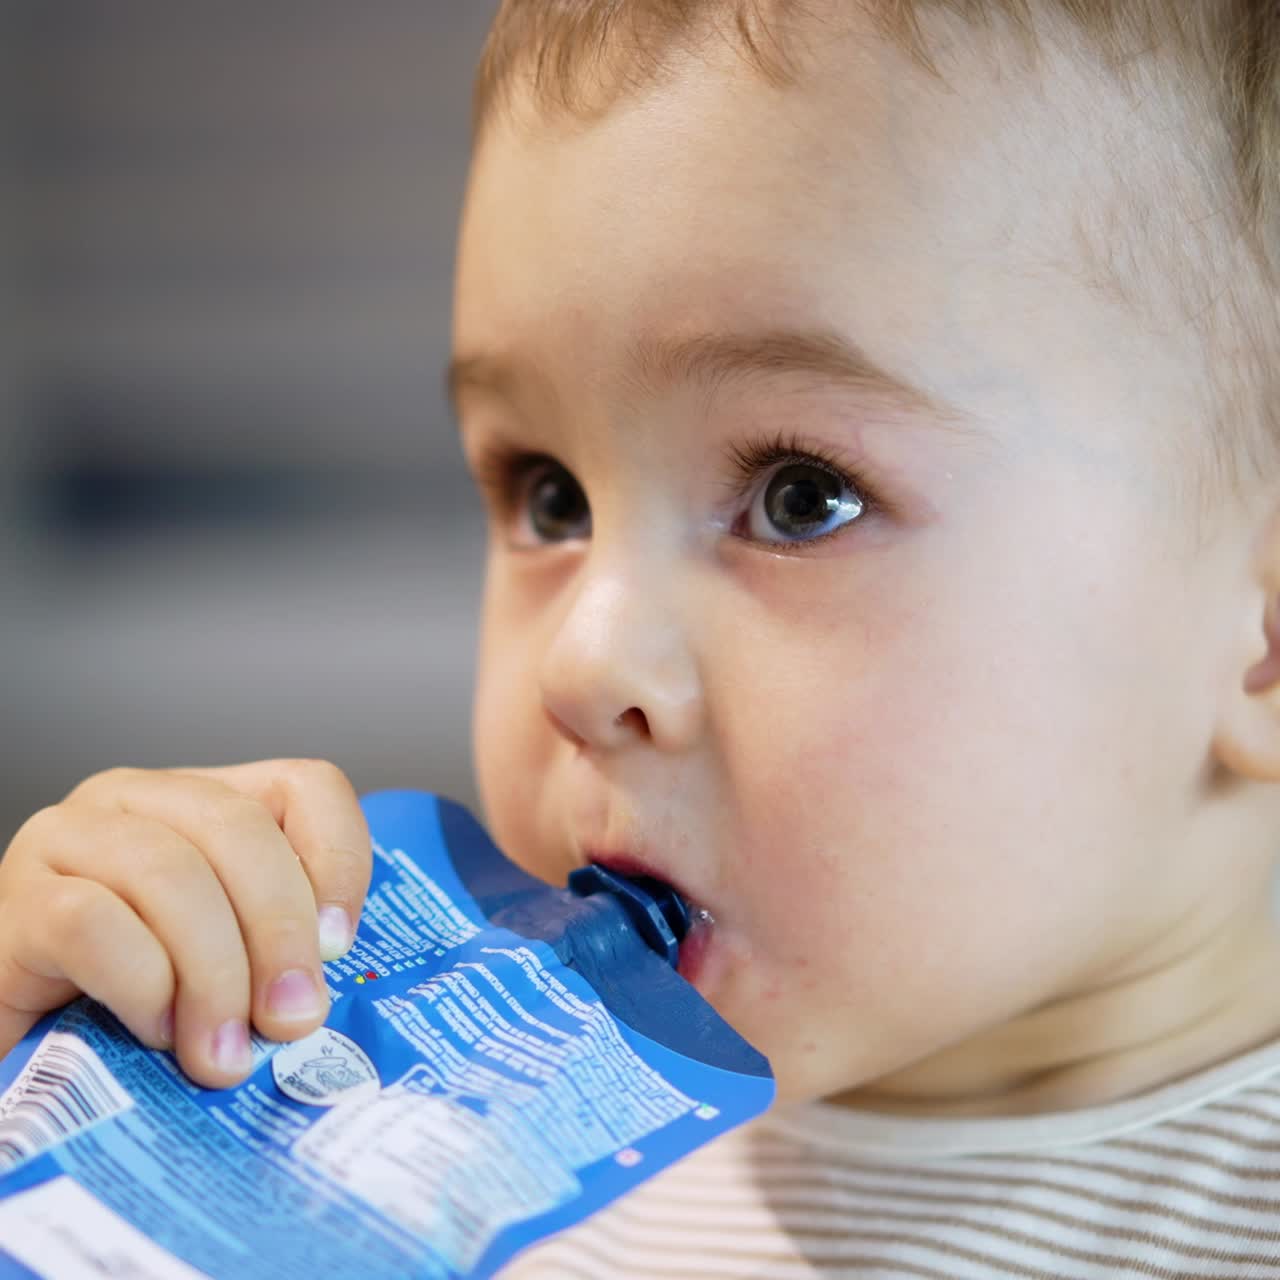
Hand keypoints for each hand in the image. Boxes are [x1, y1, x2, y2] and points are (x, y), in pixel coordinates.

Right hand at [0, 759, 371, 1087]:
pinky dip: (141, 984)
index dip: (338, 859)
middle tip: (292, 1020)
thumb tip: (318, 995)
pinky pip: (92, 923)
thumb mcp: (224, 962)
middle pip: (240, 828)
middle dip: (279, 931)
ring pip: (171, 874)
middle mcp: (137, 800)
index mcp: (206, 800)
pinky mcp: (15, 902)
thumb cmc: (127, 1000)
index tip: (339, 947)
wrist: (21, 1045)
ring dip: (215, 974)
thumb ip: (274, 953)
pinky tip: (155, 1030)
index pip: (306, 785)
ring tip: (224, 1052)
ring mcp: (67, 839)